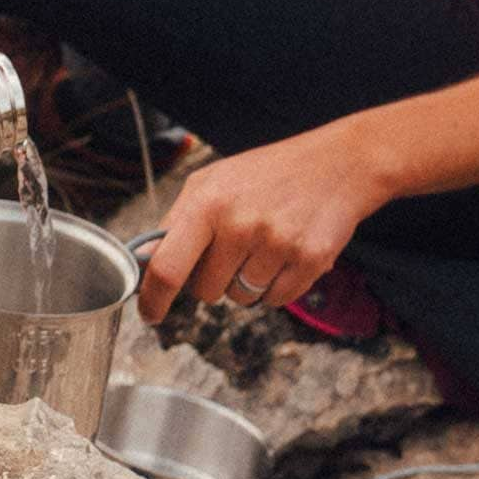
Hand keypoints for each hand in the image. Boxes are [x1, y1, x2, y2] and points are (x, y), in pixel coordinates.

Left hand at [136, 126, 387, 325]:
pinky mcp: (309, 261)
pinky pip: (275, 300)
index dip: (153, 298)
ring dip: (245, 282)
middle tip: (231, 249)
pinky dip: (275, 286)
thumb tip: (143, 260)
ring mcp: (277, 244)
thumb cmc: (263, 175)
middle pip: (205, 291)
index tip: (149, 314)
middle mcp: (240, 225)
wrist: (335, 165)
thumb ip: (175, 222)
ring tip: (262, 245)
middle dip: (211, 280)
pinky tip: (284, 253)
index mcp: (207, 203)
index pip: (167, 267)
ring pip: (241, 298)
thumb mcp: (210, 183)